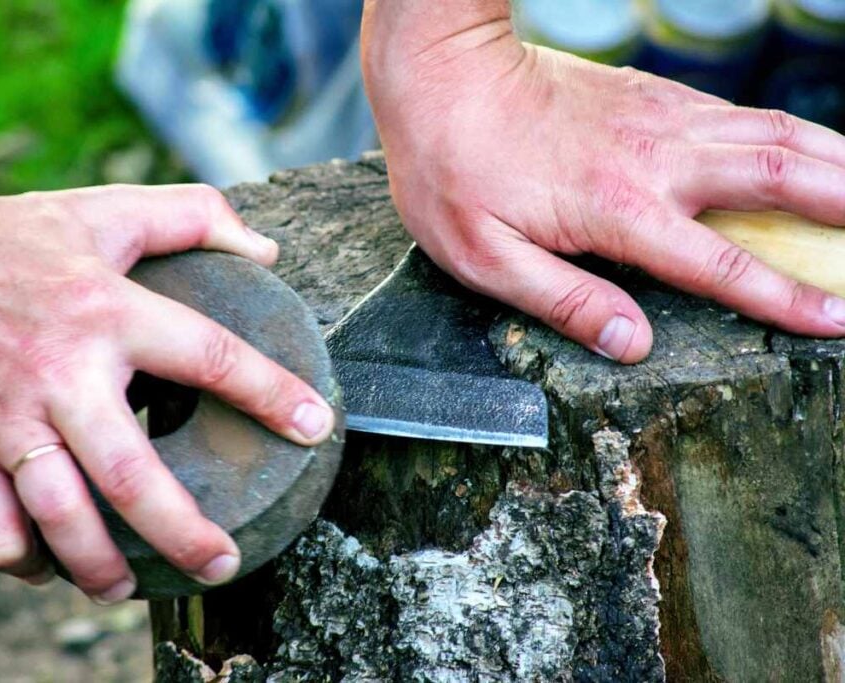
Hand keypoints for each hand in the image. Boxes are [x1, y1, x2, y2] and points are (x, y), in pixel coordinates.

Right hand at [0, 180, 334, 602]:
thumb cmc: (7, 237)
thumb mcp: (104, 209)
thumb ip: (193, 216)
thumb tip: (267, 252)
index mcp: (105, 312)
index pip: (208, 356)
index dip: (270, 393)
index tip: (316, 427)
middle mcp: (59, 375)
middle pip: (133, 476)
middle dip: (186, 532)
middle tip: (224, 560)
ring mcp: (3, 422)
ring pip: (61, 519)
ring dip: (102, 567)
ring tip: (130, 585)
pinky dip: (26, 561)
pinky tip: (53, 561)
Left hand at [363, 12, 844, 362]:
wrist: (443, 73)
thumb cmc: (452, 171)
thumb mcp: (486, 256)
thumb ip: (564, 301)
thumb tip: (634, 344)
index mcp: (620, 209)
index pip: (724, 264)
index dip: (786, 299)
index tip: (838, 321)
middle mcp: (658, 157)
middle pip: (780, 179)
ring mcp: (661, 117)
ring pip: (775, 134)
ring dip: (836, 163)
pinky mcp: (652, 94)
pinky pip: (742, 113)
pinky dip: (790, 135)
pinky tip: (807, 151)